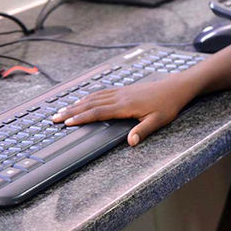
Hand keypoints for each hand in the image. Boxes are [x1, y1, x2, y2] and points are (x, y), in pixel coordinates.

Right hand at [51, 75, 191, 145]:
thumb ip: (143, 131)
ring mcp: (121, 92)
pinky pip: (102, 92)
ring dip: (77, 103)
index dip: (81, 118)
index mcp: (125, 106)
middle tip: (54, 118)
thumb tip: (130, 142)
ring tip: (63, 110)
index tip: (66, 123)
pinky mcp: (125, 89)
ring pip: (94, 97)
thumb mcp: (158, 121)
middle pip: (90, 104)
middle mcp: (120, 97)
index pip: (98, 112)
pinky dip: (89, 97)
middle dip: (71, 111)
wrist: (176, 87)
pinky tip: (84, 100)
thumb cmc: (168, 105)